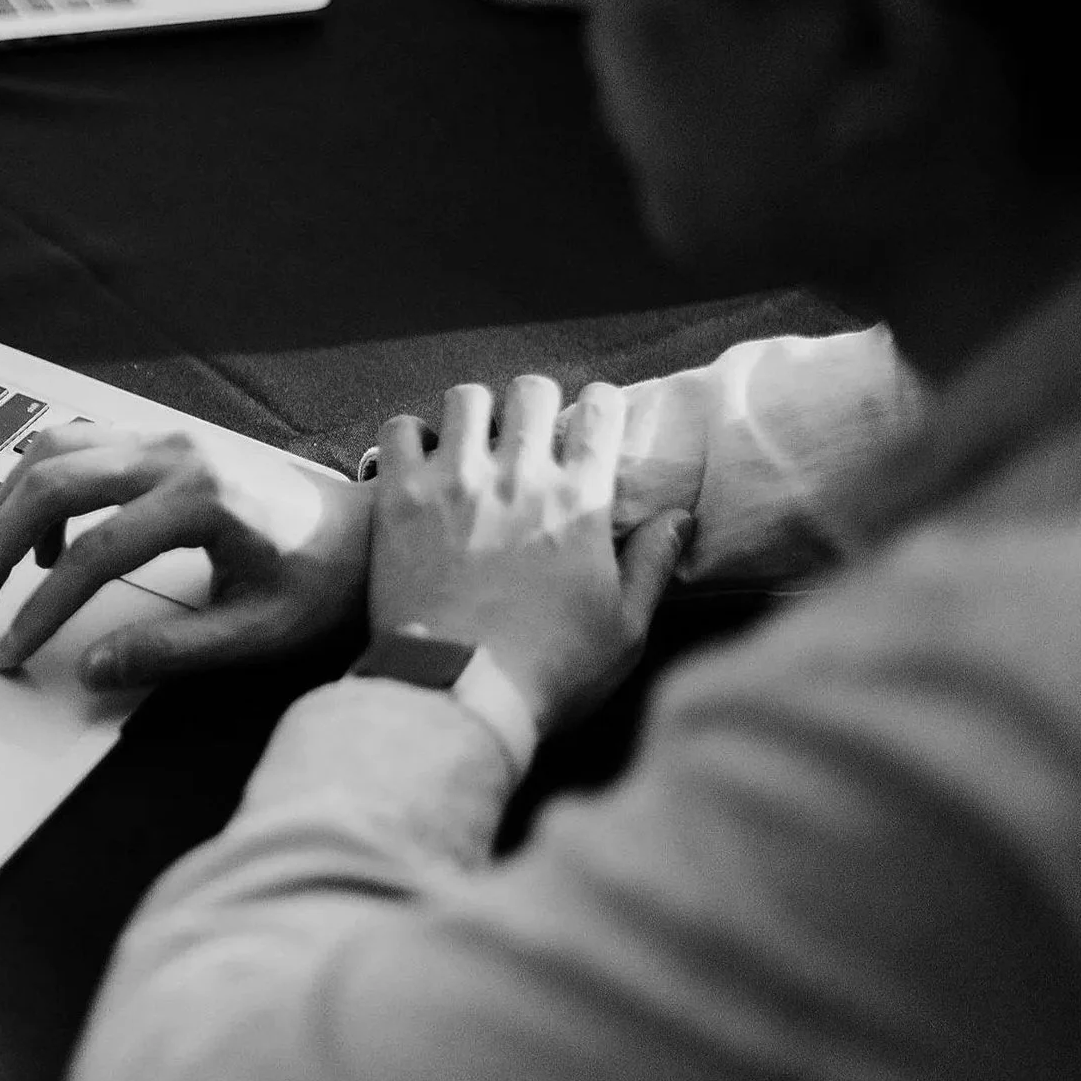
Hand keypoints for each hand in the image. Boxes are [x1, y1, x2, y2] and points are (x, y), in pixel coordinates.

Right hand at [0, 424, 370, 688]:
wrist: (366, 530)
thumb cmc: (321, 581)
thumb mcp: (257, 632)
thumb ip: (172, 652)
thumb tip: (92, 670)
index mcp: (204, 500)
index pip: (94, 554)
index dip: (42, 609)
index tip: (13, 652)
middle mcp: (177, 453)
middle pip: (53, 483)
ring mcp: (166, 436)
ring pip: (54, 450)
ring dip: (10, 506)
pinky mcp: (161, 437)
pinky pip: (77, 443)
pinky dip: (41, 483)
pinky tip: (47, 540)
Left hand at [367, 378, 693, 733]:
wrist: (456, 691)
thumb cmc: (549, 670)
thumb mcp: (625, 628)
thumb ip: (652, 564)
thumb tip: (680, 518)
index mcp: (578, 500)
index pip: (600, 412)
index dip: (600, 405)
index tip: (592, 419)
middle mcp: (518, 475)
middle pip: (531, 390)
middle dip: (535, 402)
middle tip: (528, 432)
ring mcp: (454, 481)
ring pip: (465, 398)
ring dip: (473, 413)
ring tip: (471, 441)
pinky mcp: (400, 497)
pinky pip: (400, 430)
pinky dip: (410, 436)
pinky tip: (418, 461)